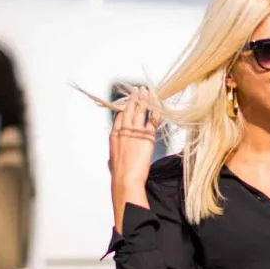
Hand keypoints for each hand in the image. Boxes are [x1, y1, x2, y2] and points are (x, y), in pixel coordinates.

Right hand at [109, 87, 160, 229]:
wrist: (126, 178)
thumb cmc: (119, 174)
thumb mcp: (112, 162)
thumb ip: (114, 157)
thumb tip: (111, 162)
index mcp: (114, 136)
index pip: (120, 116)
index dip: (125, 108)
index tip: (129, 102)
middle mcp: (124, 130)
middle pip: (130, 110)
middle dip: (134, 99)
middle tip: (138, 90)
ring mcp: (135, 132)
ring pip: (140, 111)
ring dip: (144, 100)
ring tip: (147, 91)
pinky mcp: (147, 136)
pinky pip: (152, 121)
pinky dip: (156, 113)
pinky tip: (158, 106)